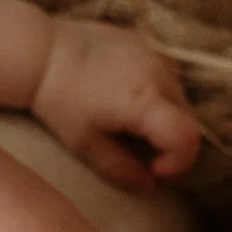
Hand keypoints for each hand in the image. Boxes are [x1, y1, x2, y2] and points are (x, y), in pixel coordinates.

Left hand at [31, 19, 200, 189]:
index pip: (187, 139)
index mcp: (145, 101)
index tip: (153, 170)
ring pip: (181, 99)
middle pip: (188, 121)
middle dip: (169, 144)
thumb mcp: (85, 144)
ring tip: (128, 123)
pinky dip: (158, 95)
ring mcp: (159, 55)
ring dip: (165, 119)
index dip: (178, 163)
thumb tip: (149, 187)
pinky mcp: (152, 45)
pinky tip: (126, 97)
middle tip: (139, 153)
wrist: (43, 51)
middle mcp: (161, 74)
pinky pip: (169, 78)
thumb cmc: (60, 101)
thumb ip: (120, 169)